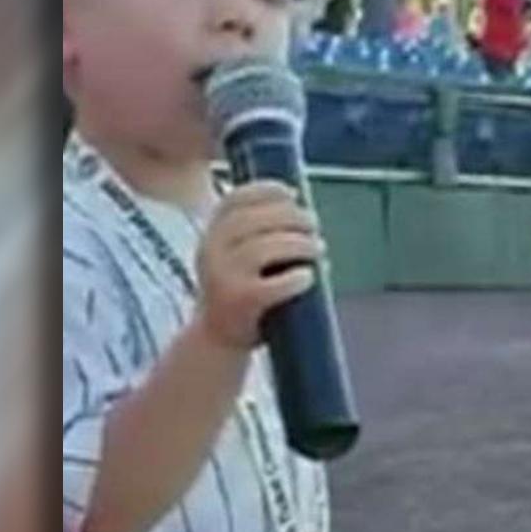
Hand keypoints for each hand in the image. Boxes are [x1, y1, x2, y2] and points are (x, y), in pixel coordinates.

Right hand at [193, 181, 322, 349]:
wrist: (217, 340)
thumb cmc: (240, 290)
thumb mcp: (235, 255)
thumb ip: (256, 231)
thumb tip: (300, 207)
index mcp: (211, 234)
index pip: (236, 199)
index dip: (267, 190)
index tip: (293, 194)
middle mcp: (211, 251)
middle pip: (256, 218)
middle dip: (292, 216)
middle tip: (314, 224)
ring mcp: (223, 277)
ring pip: (266, 247)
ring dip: (300, 243)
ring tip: (319, 248)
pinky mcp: (240, 302)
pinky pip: (274, 285)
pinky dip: (297, 277)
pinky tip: (309, 276)